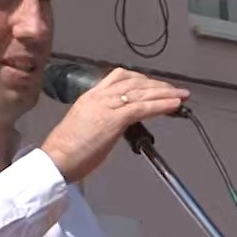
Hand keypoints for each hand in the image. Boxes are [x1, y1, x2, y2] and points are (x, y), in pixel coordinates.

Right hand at [40, 68, 189, 182]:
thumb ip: (100, 119)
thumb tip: (116, 124)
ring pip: (141, 92)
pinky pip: (142, 108)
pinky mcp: (113, 120)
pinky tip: (174, 105)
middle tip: (174, 89)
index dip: (141, 79)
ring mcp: (106, 106)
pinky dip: (161, 105)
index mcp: (90, 96)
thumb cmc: (66, 150)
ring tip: (182, 96)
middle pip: (134, 82)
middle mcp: (99, 96)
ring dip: (165, 93)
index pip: (119, 77)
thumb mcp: (83, 125)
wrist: (55, 159)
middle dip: (157, 85)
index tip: (153, 84)